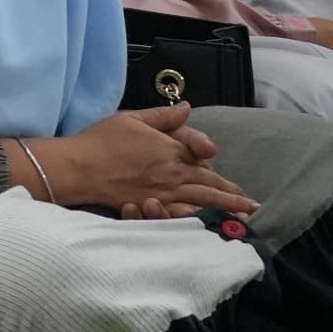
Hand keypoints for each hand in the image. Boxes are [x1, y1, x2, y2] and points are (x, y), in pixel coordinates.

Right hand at [26, 104, 260, 219]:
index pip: (203, 157)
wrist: (80, 168)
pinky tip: (210, 223)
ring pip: (202, 201)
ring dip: (225, 207)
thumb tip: (187, 109)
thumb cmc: (103, 140)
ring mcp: (164, 194)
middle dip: (233, 194)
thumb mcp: (133, 118)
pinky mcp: (151, 207)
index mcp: (171, 150)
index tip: (231, 172)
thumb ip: (163, 116)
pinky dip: (200, 218)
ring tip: (243, 215)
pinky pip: (182, 214)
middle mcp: (173, 174)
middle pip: (209, 184)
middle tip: (252, 205)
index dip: (216, 163)